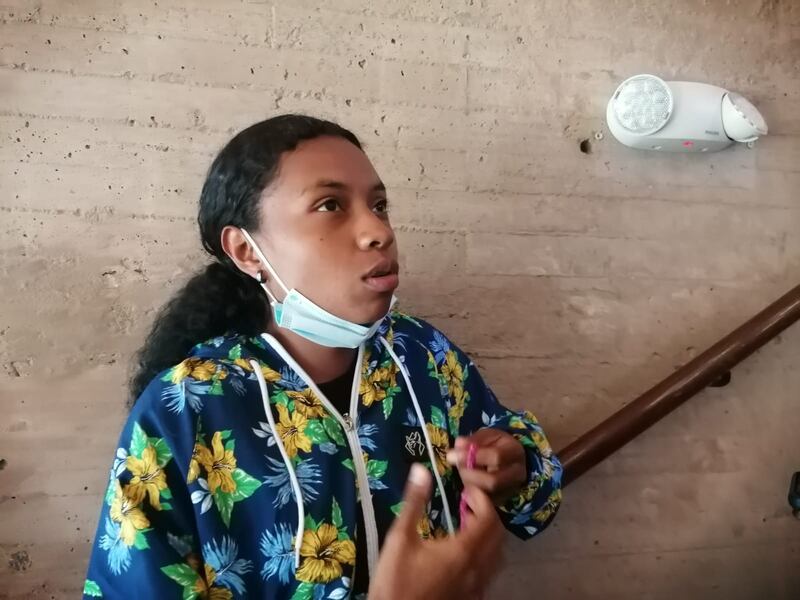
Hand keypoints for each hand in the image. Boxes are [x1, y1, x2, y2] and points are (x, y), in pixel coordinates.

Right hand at [369, 464, 503, 599]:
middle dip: (487, 514)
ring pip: (497, 556)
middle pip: (498, 535)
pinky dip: (485, 556)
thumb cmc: (395, 580)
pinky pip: (489, 573)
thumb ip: (413, 503)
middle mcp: (477, 569)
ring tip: (468, 525)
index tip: (466, 490)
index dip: (483, 499)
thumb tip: (421, 470)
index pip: (489, 518)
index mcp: (463, 551)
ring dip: (489, 535)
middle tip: (467, 503)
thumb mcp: (399, 538)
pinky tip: (465, 554)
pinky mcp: (471, 598)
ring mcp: (476, 587)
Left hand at [446, 428, 526, 502]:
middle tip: (458, 467)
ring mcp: (512, 489)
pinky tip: (468, 482)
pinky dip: (472, 493)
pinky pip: (485, 501)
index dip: (473, 457)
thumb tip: (458, 445)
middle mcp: (518, 473)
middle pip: (492, 481)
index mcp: (515, 451)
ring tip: (463, 472)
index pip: (496, 457)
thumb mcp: (485, 436)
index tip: (453, 455)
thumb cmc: (495, 444)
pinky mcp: (503, 500)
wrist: (508, 457)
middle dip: (469, 475)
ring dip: (469, 484)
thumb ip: (472, 441)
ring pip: (487, 494)